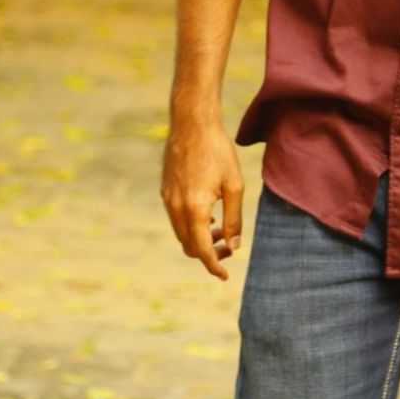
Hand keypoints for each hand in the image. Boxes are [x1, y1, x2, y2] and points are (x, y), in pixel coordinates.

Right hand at [161, 120, 243, 280]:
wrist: (192, 122)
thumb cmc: (218, 150)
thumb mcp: (234, 185)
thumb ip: (234, 218)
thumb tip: (234, 245)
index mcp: (194, 208)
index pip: (201, 250)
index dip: (213, 266)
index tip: (225, 276)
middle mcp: (176, 207)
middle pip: (189, 246)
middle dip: (208, 253)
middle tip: (229, 248)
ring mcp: (167, 198)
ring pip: (181, 233)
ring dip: (199, 239)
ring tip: (220, 232)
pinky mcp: (165, 190)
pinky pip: (176, 218)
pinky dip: (191, 226)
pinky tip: (208, 216)